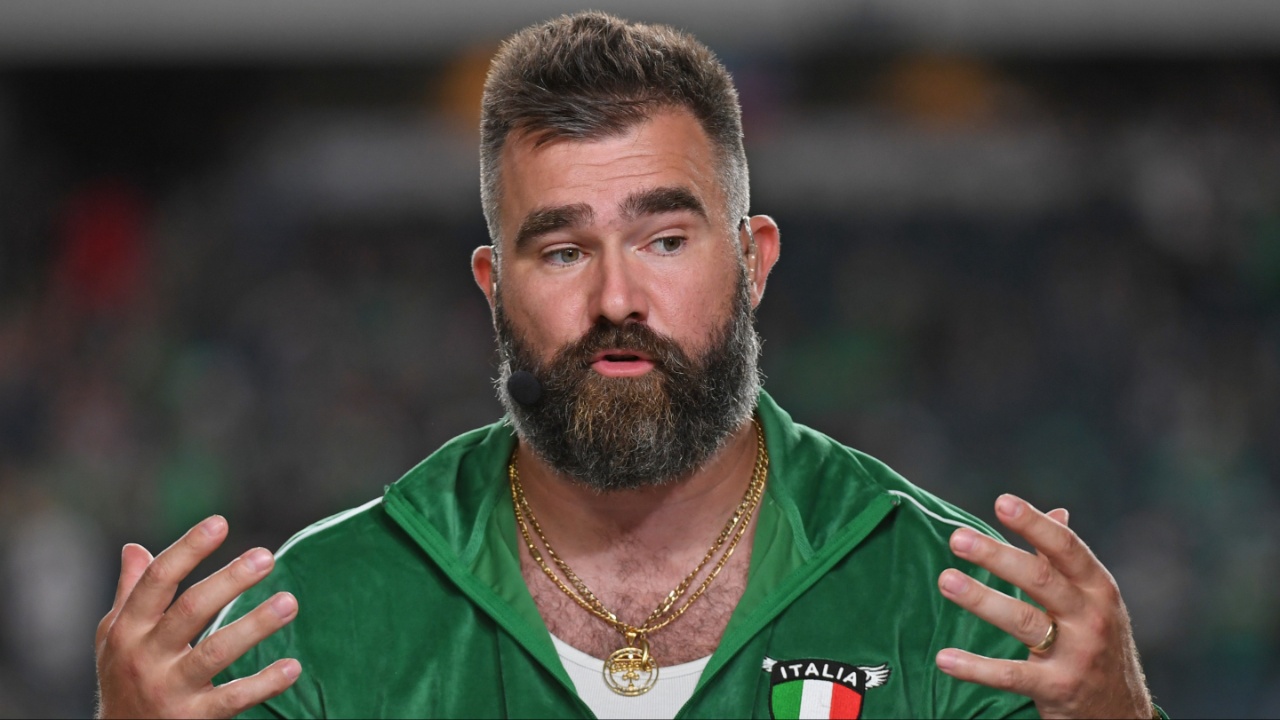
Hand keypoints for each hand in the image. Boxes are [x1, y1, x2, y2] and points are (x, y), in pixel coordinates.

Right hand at [95, 516, 300, 718]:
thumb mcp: (115, 637)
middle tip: (266, 557)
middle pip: (191, 610)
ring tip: (289, 602)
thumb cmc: (123, 678)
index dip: (188, 549)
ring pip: (216, 652)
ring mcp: (170, 689)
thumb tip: (134, 547)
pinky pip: (234, 699)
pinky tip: (293, 667)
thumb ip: (129, 593)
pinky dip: (265, 683)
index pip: (158, 580)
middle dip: (230, 581)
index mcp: (127, 629)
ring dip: (255, 625)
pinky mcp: (194, 718)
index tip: (220, 522)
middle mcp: (145, 657)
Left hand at [934, 494, 1152, 718]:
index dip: (1034, 524)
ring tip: (946, 581)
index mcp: (1099, 589)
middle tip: (957, 538)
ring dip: (981, 599)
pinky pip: (1011, 675)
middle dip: (997, 556)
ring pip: (1022, 621)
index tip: (1002, 502)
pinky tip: (944, 658)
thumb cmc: (1100, 644)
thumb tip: (1056, 512)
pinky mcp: (1057, 688)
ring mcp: (1076, 655)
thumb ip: (1068, 560)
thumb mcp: (1095, 601)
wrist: (1122, 712)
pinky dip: (976, 668)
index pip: (1066, 548)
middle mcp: (1091, 618)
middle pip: (1040, 580)